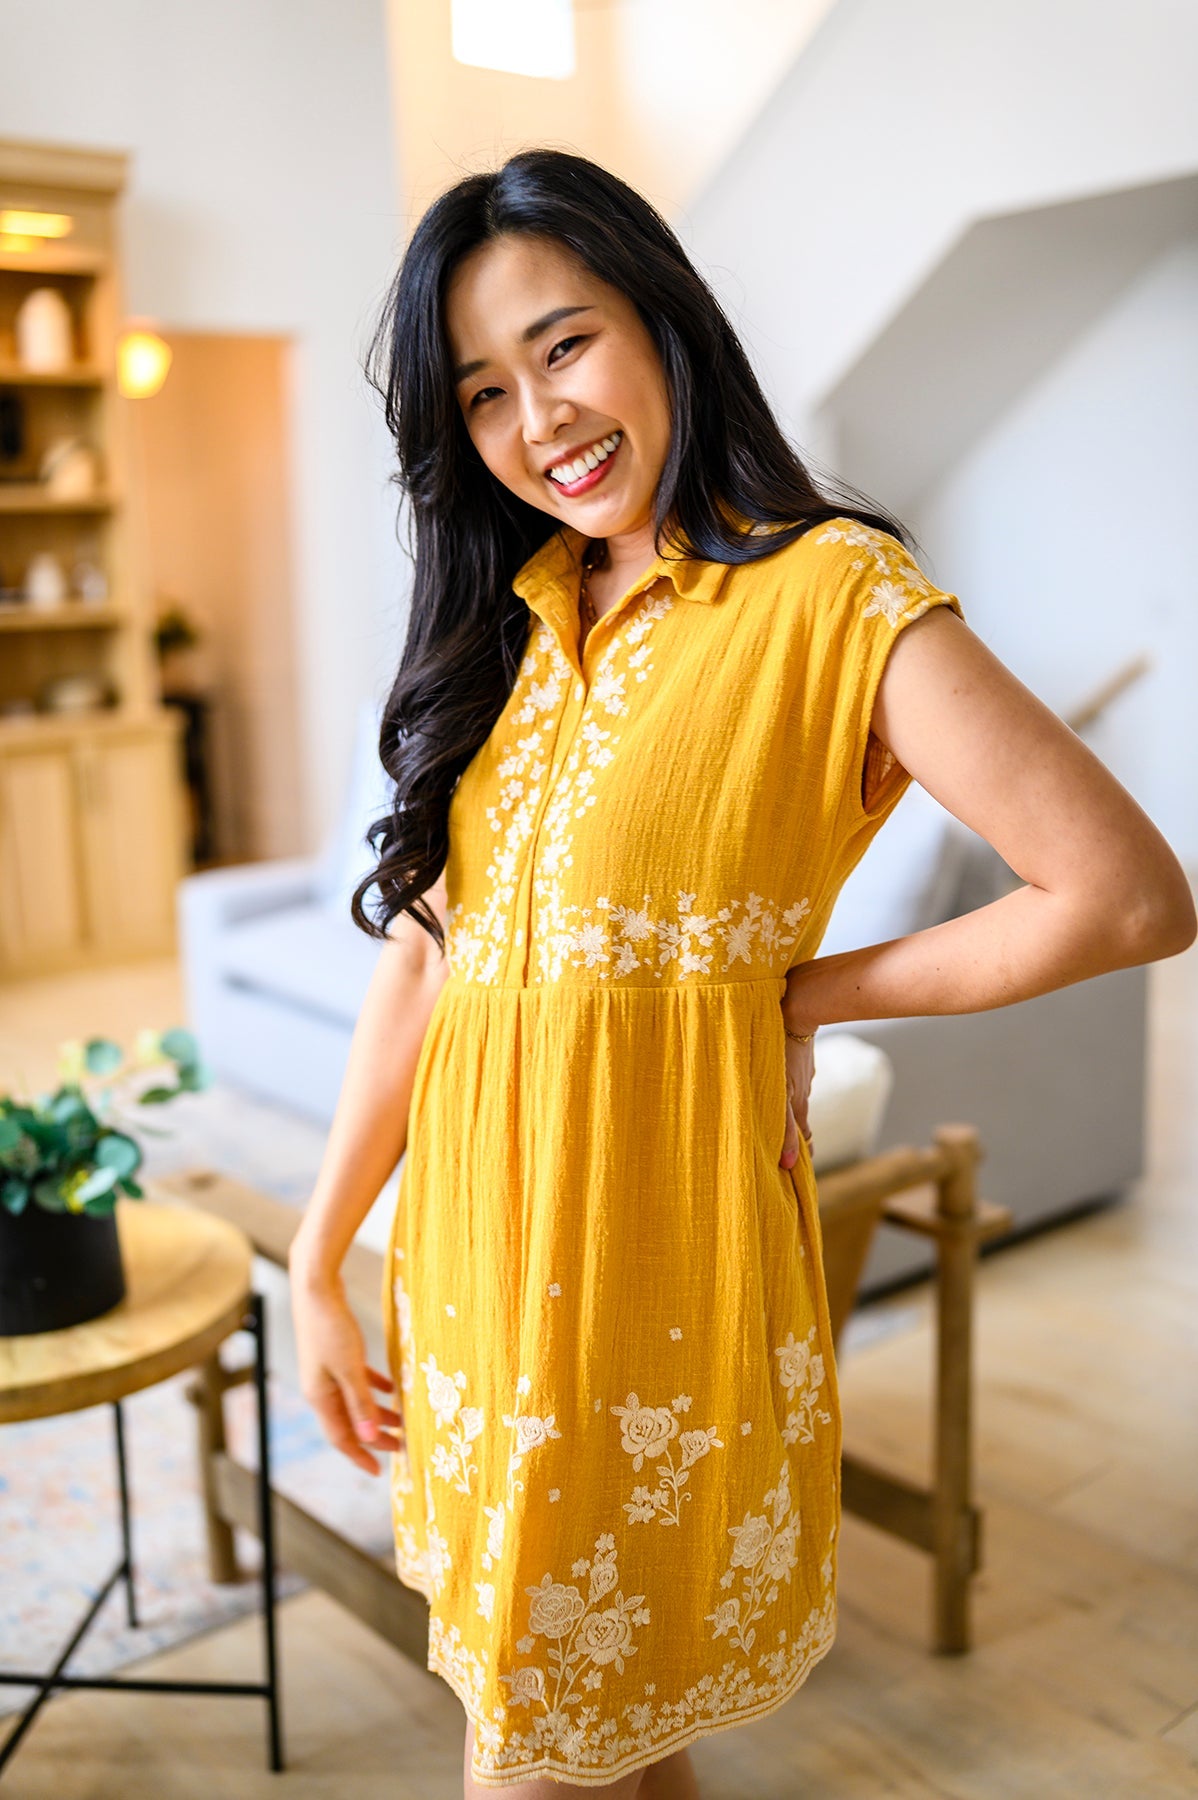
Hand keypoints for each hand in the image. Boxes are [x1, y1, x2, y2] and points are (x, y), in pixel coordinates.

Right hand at [290, 1272, 403, 1474]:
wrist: (316, 1288)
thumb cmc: (331, 1327)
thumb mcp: (349, 1368)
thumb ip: (360, 1402)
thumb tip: (368, 1437)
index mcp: (320, 1397)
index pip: (341, 1437)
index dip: (361, 1455)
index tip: (380, 1471)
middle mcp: (321, 1389)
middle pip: (350, 1422)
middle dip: (374, 1436)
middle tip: (401, 1447)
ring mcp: (327, 1372)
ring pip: (355, 1402)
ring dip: (378, 1412)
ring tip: (402, 1421)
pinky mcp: (336, 1355)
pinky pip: (357, 1381)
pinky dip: (374, 1388)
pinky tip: (391, 1388)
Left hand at [779, 1025, 814, 1169]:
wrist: (798, 1012)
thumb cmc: (782, 1052)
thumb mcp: (781, 1095)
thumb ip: (783, 1127)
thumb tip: (789, 1163)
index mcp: (800, 1106)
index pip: (805, 1138)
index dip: (801, 1153)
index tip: (795, 1169)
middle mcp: (803, 1092)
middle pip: (798, 1119)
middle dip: (791, 1134)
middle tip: (781, 1148)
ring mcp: (800, 1074)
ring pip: (793, 1097)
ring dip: (784, 1108)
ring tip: (772, 1118)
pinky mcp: (796, 1058)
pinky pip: (789, 1077)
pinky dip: (782, 1087)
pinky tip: (774, 1083)